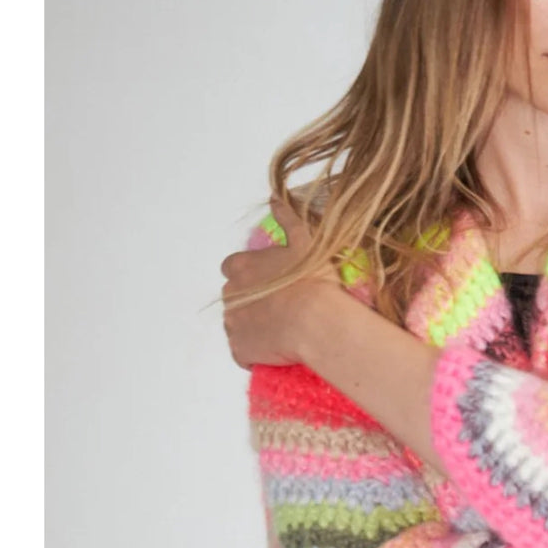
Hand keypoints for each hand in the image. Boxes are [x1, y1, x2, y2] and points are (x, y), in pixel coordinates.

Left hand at [220, 193, 339, 369]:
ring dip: (255, 326)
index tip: (272, 281)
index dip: (252, 275)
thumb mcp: (304, 239)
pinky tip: (279, 348)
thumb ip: (287, 217)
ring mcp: (232, 324)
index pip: (233, 268)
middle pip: (235, 297)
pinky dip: (257, 351)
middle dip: (252, 301)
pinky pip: (244, 351)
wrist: (317, 321)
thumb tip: (275, 196)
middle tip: (282, 307)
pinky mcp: (239, 350)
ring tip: (284, 330)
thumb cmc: (312, 279)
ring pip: (239, 324)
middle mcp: (230, 294)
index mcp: (240, 267)